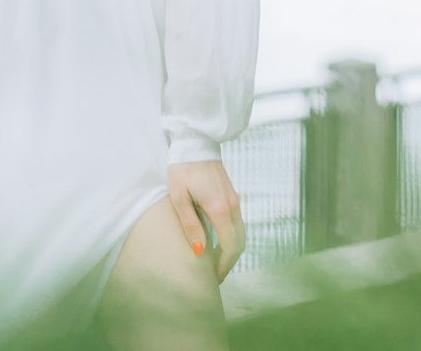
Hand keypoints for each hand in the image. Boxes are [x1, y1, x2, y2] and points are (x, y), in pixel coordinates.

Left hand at [167, 159, 243, 281]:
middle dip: (229, 262)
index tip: (213, 277)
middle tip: (215, 276)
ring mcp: (235, 200)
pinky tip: (219, 243)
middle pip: (239, 243)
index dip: (224, 265)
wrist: (195, 141)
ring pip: (241, 233)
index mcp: (220, 208)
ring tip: (216, 263)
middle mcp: (233, 206)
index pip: (230, 245)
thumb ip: (190, 224)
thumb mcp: (179, 197)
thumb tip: (199, 252)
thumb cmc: (182, 168)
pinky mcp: (232, 196)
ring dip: (231, 250)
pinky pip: (237, 223)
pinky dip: (232, 238)